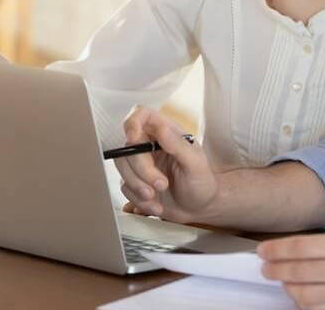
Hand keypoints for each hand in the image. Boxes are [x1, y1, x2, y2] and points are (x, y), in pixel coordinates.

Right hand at [116, 106, 217, 223]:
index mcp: (167, 133)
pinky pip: (125, 187)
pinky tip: (156, 205)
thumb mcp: (196, 164)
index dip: (133, 123)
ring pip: (122, 167)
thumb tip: (161, 128)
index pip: (142, 115)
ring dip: (138, 186)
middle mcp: (150, 145)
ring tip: (156, 197)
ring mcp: (141, 164)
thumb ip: (178, 145)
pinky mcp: (136, 182)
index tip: (134, 139)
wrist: (200, 209)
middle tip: (162, 184)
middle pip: (128, 146)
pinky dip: (139, 200)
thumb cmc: (203, 183)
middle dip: (142, 170)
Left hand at [259, 231, 324, 309]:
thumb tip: (297, 248)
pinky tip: (302, 299)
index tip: (264, 252)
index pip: (300, 247)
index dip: (276, 250)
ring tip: (284, 283)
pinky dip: (305, 306)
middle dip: (275, 270)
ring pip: (304, 295)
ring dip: (288, 289)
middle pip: (297, 271)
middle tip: (267, 268)